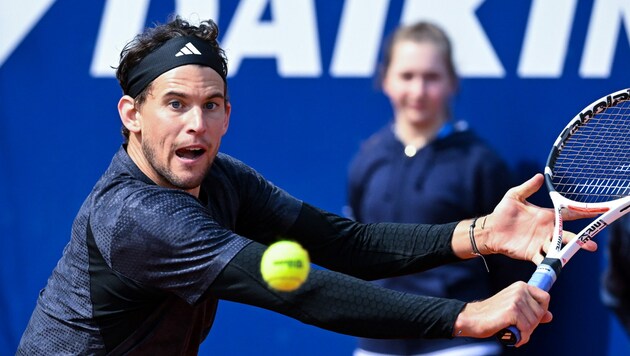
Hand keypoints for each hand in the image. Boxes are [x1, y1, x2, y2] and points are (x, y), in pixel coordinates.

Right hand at [453, 281, 551, 346]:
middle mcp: (520, 290)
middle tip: (518, 325)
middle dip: (531, 324)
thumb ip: (532, 311)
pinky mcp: (512, 311)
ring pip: (534, 322)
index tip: (530, 316)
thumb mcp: (515, 309)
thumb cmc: (492, 314)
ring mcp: (516, 300)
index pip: (545, 297)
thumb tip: (549, 316)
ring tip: (513, 329)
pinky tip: (513, 334)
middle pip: (541, 313)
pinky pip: (526, 329)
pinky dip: (521, 336)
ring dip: (525, 331)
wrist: (474, 318)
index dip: (541, 311)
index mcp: (521, 286)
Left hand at [482, 174, 597, 263]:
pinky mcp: (532, 254)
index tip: (598, 212)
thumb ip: (528, 187)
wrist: (490, 230)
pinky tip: (556, 266)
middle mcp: (547, 231)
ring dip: (567, 253)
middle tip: (591, 245)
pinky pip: (544, 260)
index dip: (583, 214)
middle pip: (568, 236)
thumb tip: (540, 176)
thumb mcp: (514, 196)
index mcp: (546, 217)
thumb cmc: (502, 213)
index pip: (568, 215)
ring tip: (574, 255)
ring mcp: (541, 243)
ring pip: (558, 249)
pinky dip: (550, 264)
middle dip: (580, 240)